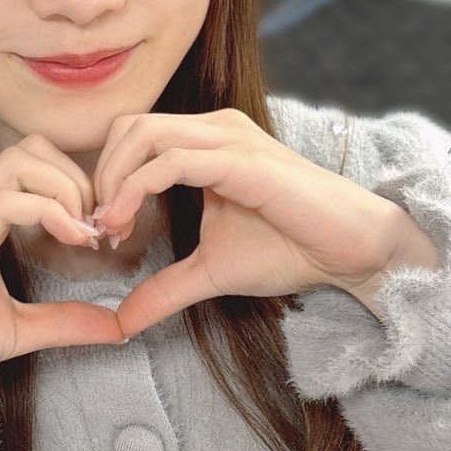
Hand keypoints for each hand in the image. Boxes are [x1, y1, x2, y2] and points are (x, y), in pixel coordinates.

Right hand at [0, 133, 127, 401]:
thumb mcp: (17, 329)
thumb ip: (64, 321)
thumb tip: (117, 326)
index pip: (35, 163)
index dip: (78, 187)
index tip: (101, 233)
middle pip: (33, 148)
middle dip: (79, 179)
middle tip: (100, 228)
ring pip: (23, 160)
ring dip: (68, 189)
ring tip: (86, 234)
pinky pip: (8, 200)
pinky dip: (51, 212)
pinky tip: (71, 240)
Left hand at [91, 108, 420, 338]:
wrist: (353, 249)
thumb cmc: (292, 249)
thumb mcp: (211, 272)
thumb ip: (164, 290)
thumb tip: (120, 323)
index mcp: (206, 141)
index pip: (132, 137)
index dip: (105, 179)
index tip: (100, 231)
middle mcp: (214, 128)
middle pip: (127, 127)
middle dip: (99, 175)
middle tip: (97, 228)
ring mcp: (229, 138)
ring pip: (142, 134)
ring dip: (112, 181)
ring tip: (109, 227)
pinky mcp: (241, 160)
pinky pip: (172, 161)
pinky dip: (135, 189)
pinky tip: (124, 224)